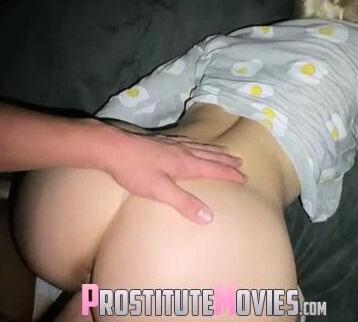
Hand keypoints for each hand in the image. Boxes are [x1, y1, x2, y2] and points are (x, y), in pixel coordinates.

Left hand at [98, 127, 246, 223]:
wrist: (113, 148)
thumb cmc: (136, 171)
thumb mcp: (160, 191)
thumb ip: (184, 203)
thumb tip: (209, 216)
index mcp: (186, 163)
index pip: (214, 169)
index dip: (230, 174)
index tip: (244, 178)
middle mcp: (182, 151)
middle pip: (210, 156)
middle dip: (226, 161)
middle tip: (241, 163)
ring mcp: (171, 145)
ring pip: (199, 147)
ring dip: (214, 151)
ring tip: (224, 151)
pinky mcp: (160, 141)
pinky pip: (187, 141)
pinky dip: (198, 144)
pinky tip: (192, 144)